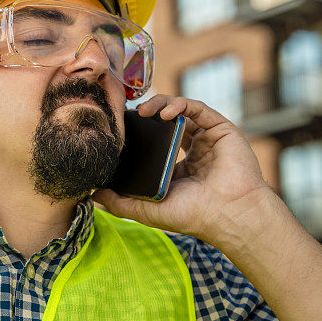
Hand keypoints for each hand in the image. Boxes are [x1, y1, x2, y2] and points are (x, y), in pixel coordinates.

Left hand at [92, 95, 279, 245]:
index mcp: (179, 168)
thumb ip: (120, 203)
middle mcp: (194, 150)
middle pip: (166, 122)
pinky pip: (197, 108)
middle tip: (130, 115)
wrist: (229, 215)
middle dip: (147, 114)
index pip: (156, 141)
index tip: (121, 128)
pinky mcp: (221, 128)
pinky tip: (165, 112)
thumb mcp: (148, 210)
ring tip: (144, 111)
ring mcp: (208, 138)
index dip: (139, 132)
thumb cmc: (194, 216)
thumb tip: (93, 194)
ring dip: (160, 104)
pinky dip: (180, 104)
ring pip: (180, 110)